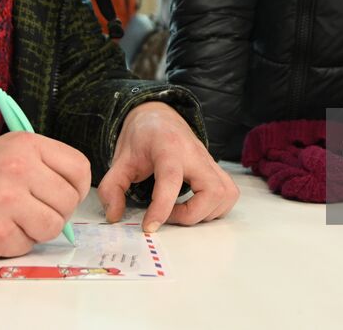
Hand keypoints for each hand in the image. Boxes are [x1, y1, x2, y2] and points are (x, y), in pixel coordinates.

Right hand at [0, 132, 90, 259]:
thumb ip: (44, 165)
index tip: (65, 194)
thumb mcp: (10, 151)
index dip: (77, 187)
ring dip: (38, 230)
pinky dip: (15, 242)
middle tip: (35, 211)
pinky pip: (27, 245)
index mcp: (27, 145)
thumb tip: (76, 193)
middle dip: (57, 212)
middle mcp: (19, 168)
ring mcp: (8, 201)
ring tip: (15, 220)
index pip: (79, 168)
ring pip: (53, 226)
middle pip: (69, 201)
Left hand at [97, 102, 238, 232]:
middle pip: (212, 190)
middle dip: (191, 214)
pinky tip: (196, 208)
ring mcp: (210, 161)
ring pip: (225, 194)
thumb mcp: (120, 160)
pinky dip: (217, 208)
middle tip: (169, 216)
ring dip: (206, 213)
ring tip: (181, 212)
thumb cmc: (142, 138)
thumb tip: (114, 216)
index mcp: (169, 148)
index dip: (162, 207)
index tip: (149, 226)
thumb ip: (112, 188)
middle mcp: (195, 154)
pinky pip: (229, 193)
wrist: (159, 117)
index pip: (171, 179)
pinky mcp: (216, 168)